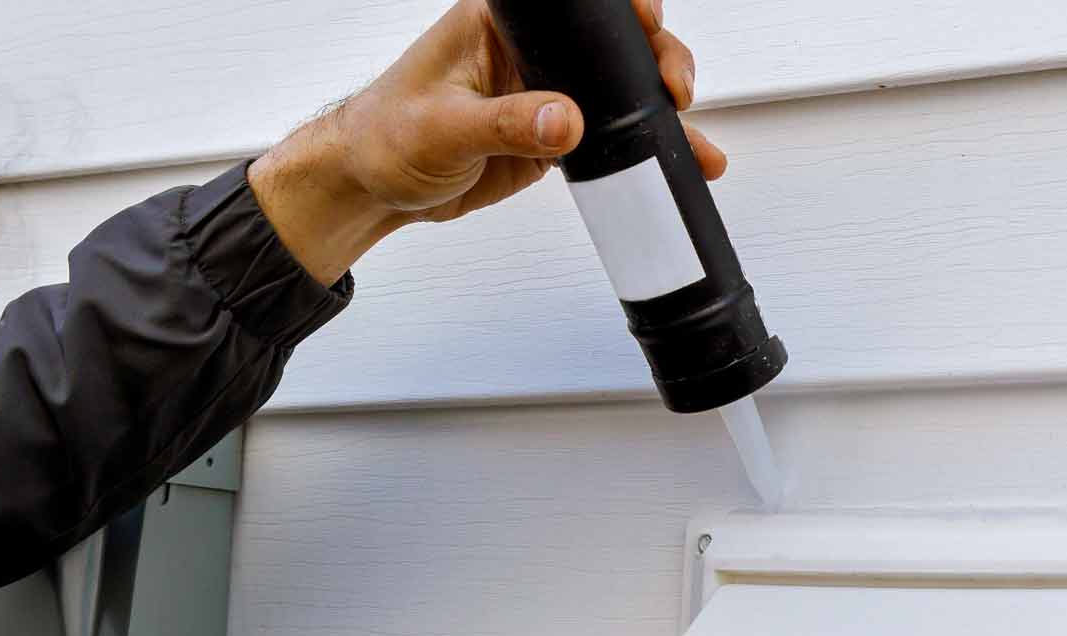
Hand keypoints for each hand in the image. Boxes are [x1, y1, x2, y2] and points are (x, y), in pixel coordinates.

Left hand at [249, 0, 726, 284]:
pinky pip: (605, 139)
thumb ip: (507, 124)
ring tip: (694, 142)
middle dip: (656, 62)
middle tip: (673, 92)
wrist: (372, 186)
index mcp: (500, 22)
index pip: (575, 5)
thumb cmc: (386, 137)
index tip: (650, 29)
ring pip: (617, 94)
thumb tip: (567, 121)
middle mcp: (529, 52)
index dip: (623, 12)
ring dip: (658, 115)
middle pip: (613, 46)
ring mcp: (543, 94)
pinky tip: (673, 166)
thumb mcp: (444, 129)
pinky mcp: (549, 137)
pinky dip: (639, 154)